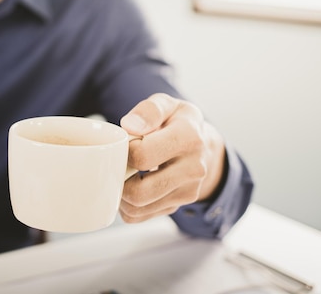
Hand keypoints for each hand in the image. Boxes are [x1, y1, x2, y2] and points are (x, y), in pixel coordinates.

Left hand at [118, 93, 225, 222]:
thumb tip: (130, 126)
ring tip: (124, 174)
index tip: (129, 143)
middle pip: (139, 191)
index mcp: (189, 137)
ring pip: (137, 208)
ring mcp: (188, 191)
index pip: (143, 156)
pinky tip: (131, 187)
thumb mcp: (165, 104)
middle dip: (120, 179)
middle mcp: (194, 168)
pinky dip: (127, 206)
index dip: (126, 150)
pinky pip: (140, 216)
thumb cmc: (175, 122)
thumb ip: (148, 110)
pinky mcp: (178, 206)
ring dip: (121, 194)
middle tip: (120, 164)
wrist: (200, 144)